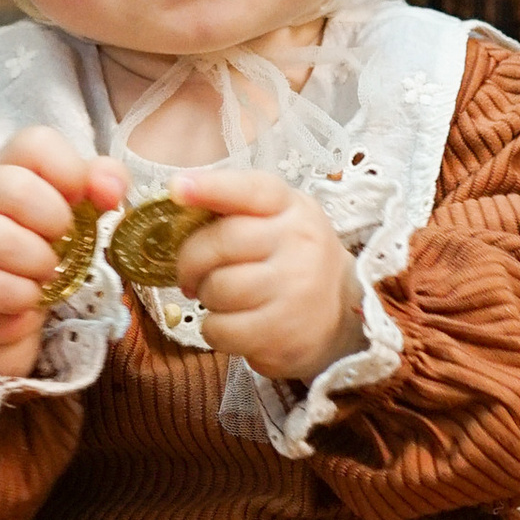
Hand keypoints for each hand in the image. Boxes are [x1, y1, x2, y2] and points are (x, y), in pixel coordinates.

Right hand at [0, 125, 125, 385]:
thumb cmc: (40, 240)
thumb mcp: (75, 208)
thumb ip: (101, 185)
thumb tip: (112, 187)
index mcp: (10, 163)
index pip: (34, 144)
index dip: (69, 170)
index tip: (80, 199)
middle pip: (12, 187)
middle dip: (53, 220)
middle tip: (63, 240)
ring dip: (38, 261)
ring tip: (47, 272)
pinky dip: (21, 295)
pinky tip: (29, 296)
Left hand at [172, 169, 362, 386]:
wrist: (341, 314)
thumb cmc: (293, 261)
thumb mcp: (279, 220)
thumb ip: (237, 208)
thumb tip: (178, 196)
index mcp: (292, 207)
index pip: (250, 190)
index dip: (211, 187)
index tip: (178, 189)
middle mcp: (299, 243)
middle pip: (222, 242)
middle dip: (190, 260)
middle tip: (189, 274)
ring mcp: (294, 289)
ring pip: (217, 288)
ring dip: (206, 296)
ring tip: (220, 298)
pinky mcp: (282, 332)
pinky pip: (221, 328)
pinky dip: (215, 330)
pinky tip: (232, 324)